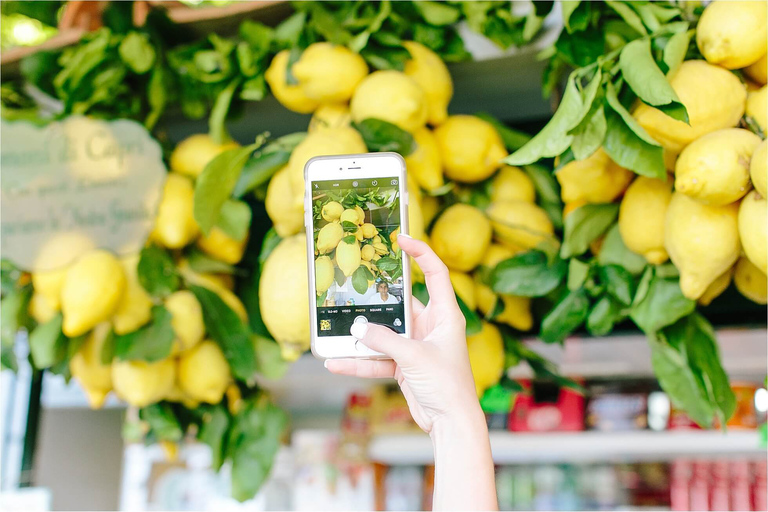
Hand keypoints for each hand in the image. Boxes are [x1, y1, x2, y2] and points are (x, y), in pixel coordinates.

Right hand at [325, 234, 479, 433]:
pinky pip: (377, 358)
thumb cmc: (447, 385)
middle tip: (354, 283)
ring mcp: (416, 346)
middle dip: (377, 300)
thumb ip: (384, 340)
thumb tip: (358, 327)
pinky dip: (359, 361)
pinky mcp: (405, 366)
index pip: (435, 274)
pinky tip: (335, 362)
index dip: (421, 253)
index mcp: (445, 315)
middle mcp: (431, 327)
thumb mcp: (414, 357)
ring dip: (362, 336)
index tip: (402, 238)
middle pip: (401, 303)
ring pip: (384, 334)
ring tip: (336, 328)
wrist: (451, 423)